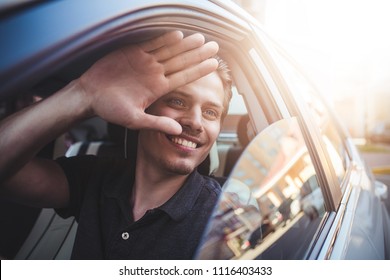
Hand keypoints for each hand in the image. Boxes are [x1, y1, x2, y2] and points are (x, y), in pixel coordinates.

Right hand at [78, 31, 218, 134]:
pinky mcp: (132, 53)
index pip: (183, 78)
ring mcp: (145, 63)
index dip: (198, 71)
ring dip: (184, 45)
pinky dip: (163, 40)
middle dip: (197, 54)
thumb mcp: (135, 120)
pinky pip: (151, 44)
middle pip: (180, 62)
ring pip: (169, 51)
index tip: (214, 65)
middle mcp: (155, 74)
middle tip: (215, 47)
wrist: (90, 95)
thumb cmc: (110, 109)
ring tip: (201, 39)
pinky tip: (177, 35)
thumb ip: (157, 123)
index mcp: (158, 88)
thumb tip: (177, 131)